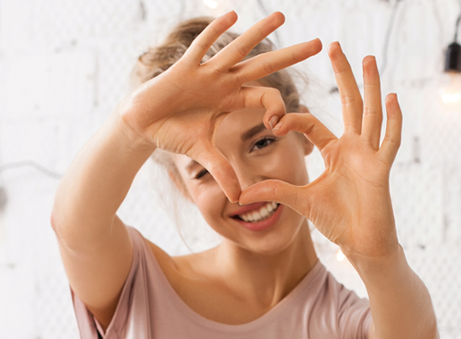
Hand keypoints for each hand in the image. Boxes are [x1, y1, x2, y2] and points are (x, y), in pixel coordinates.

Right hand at [115, 11, 321, 201]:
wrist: (141, 124)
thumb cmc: (172, 133)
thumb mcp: (203, 153)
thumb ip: (223, 172)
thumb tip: (240, 198)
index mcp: (232, 99)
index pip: (265, 96)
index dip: (277, 106)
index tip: (277, 124)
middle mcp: (224, 82)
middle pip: (264, 65)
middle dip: (291, 55)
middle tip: (319, 42)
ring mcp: (206, 72)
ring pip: (238, 49)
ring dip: (259, 32)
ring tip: (282, 16)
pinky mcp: (184, 69)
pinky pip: (202, 47)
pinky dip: (215, 31)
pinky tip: (232, 14)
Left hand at [239, 43, 404, 260]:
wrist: (362, 244)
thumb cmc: (337, 221)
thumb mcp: (301, 201)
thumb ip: (276, 191)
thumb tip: (242, 193)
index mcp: (335, 152)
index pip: (312, 124)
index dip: (292, 119)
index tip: (274, 121)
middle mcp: (354, 147)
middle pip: (349, 103)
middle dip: (343, 75)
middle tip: (335, 46)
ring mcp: (370, 155)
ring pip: (371, 113)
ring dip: (370, 85)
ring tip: (368, 58)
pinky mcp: (381, 169)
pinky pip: (389, 140)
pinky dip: (393, 120)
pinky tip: (392, 97)